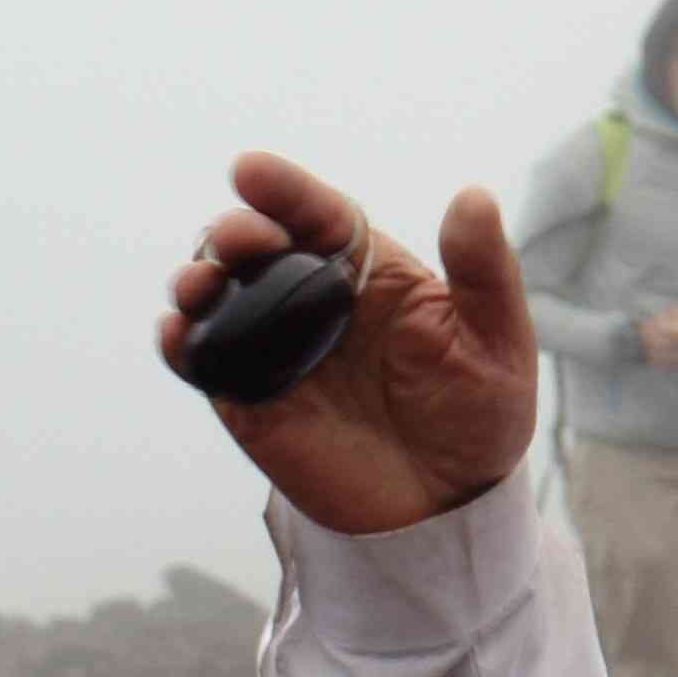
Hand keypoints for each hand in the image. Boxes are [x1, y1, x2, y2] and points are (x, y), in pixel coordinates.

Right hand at [159, 154, 542, 535]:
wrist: (450, 506)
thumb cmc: (479, 413)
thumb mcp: (497, 341)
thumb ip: (484, 271)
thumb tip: (474, 195)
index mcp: (369, 271)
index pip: (321, 215)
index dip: (286, 189)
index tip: (251, 170)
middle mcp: (314, 299)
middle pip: (257, 246)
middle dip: (235, 232)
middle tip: (241, 240)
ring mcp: (277, 347)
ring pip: (218, 294)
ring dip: (198, 278)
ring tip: (204, 283)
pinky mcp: (249, 398)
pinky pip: (203, 361)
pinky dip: (180, 342)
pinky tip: (180, 333)